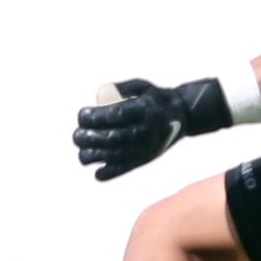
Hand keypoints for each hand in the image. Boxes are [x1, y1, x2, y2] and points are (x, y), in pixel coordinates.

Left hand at [73, 77, 230, 182]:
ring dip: (96, 157)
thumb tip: (98, 95)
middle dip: (90, 139)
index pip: (116, 115)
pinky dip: (112, 173)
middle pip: (114, 138)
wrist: (183, 115)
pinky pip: (128, 168)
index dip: (96, 117)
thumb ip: (120, 89)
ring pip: (118, 156)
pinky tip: (98, 173)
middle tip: (76, 136)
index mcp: (146, 109)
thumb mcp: (141, 87)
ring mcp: (148, 146)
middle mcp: (148, 129)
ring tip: (82, 153)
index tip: (82, 116)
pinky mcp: (147, 158)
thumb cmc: (155, 97)